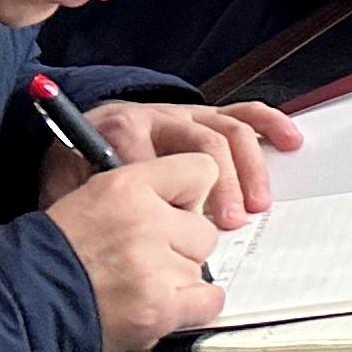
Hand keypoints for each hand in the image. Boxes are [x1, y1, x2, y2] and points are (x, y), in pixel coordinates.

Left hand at [47, 97, 302, 230]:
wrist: (79, 136)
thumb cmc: (76, 169)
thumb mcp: (63, 190)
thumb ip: (81, 208)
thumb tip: (105, 238)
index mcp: (120, 130)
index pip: (156, 158)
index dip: (172, 196)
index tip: (181, 226)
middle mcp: (158, 115)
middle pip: (201, 143)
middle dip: (220, 184)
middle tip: (228, 222)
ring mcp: (186, 115)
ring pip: (228, 131)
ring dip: (248, 169)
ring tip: (255, 205)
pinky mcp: (205, 117)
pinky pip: (243, 113)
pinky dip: (269, 125)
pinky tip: (289, 141)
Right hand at [49, 151, 228, 351]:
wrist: (20, 304)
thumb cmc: (52, 253)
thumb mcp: (93, 197)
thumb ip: (147, 191)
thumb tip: (195, 196)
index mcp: (128, 185)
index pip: (202, 170)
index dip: (189, 196)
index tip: (176, 210)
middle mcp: (146, 220)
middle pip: (204, 229)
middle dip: (180, 246)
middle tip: (141, 259)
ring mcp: (155, 266)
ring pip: (200, 267)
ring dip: (176, 280)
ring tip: (134, 286)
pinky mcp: (160, 307)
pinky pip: (208, 301)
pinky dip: (192, 307)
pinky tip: (163, 305)